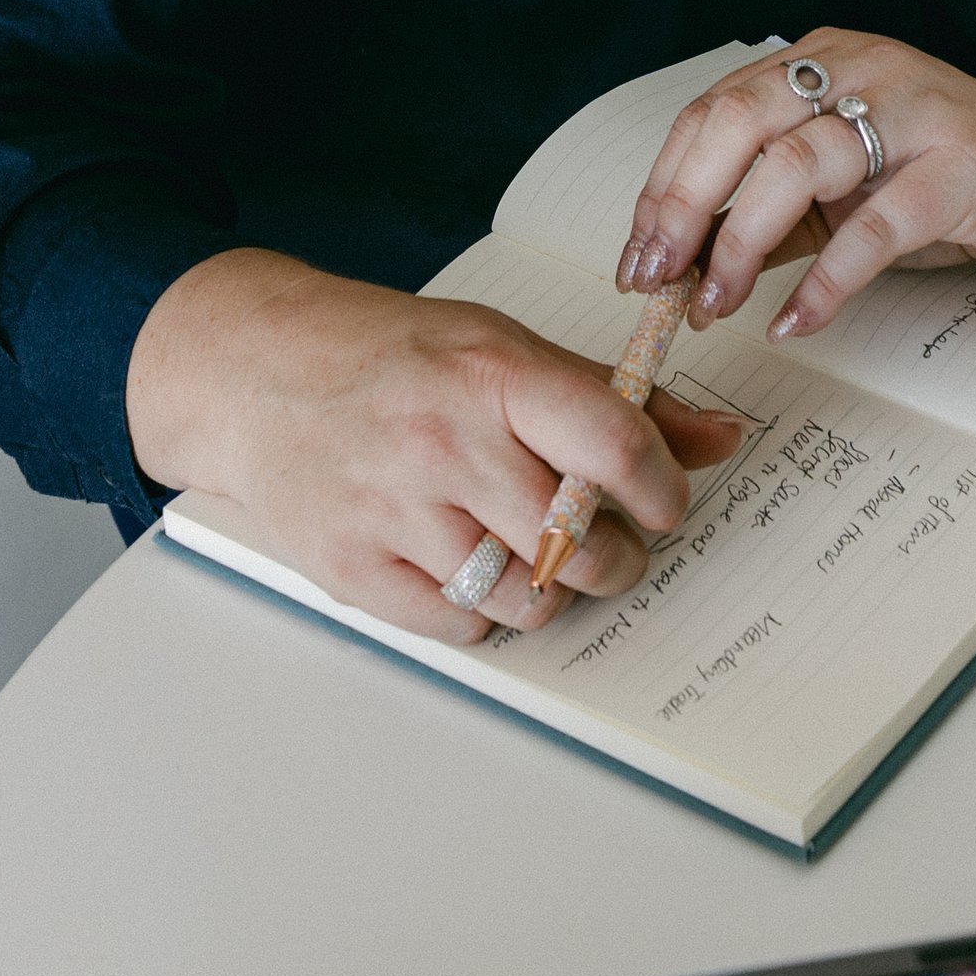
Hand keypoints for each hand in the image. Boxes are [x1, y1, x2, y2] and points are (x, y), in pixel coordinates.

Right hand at [124, 250, 745, 647]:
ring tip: (539, 556)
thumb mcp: (501, 346)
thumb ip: (610, 398)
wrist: (256, 371)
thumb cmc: (390, 355)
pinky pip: (462, 628)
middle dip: (617, 558)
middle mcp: (444, 441)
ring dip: (553, 592)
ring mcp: (395, 511)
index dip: (663, 487)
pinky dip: (484, 614)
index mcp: (490, 373)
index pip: (614, 442)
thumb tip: (719, 438)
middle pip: (579, 542)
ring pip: (527, 598)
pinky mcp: (355, 568)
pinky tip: (473, 568)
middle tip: (612, 545)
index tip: (667, 502)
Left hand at [617, 33, 975, 342]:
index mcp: (823, 63)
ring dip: (742, 245)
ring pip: (797, 165)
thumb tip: (683, 262)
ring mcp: (915, 115)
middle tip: (654, 277)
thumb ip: (777, 208)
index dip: (665, 184)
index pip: (715, 110)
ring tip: (718, 304)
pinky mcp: (961, 171)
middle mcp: (862, 70)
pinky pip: (873, 227)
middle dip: (683, 205)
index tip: (636, 255)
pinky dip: (824, 282)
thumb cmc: (953, 179)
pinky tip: (796, 321)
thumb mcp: (852, 182)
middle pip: (741, 122)